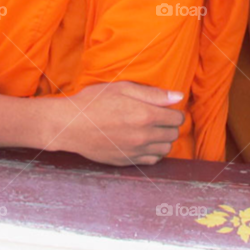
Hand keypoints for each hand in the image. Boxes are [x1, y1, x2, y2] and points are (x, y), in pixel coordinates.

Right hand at [46, 82, 184, 165]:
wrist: (71, 125)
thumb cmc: (94, 102)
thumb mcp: (122, 88)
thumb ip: (153, 93)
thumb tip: (178, 96)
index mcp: (145, 115)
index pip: (177, 118)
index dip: (174, 111)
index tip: (166, 108)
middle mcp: (144, 136)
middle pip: (173, 134)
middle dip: (170, 124)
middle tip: (157, 116)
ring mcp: (136, 151)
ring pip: (165, 149)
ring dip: (163, 139)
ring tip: (150, 129)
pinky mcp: (128, 161)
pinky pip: (152, 160)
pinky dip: (153, 152)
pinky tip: (142, 141)